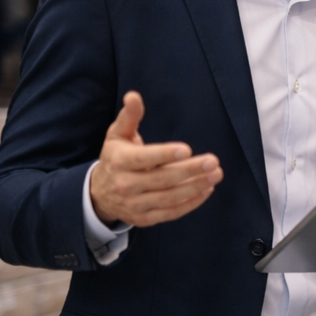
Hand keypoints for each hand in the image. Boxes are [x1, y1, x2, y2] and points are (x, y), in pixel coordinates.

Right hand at [89, 91, 222, 227]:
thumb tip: (133, 96)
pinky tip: (207, 190)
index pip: (144, 159)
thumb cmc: (115, 157)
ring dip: (196, 187)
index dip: (164, 154)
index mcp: (119, 161)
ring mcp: (135, 204)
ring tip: (216, 175)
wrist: (99, 194)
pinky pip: (171, 213)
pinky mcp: (144, 219)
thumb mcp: (117, 135)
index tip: (187, 149)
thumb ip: (129, 116)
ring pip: (169, 198)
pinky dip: (191, 203)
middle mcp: (125, 185)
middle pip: (162, 179)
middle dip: (190, 171)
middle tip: (213, 162)